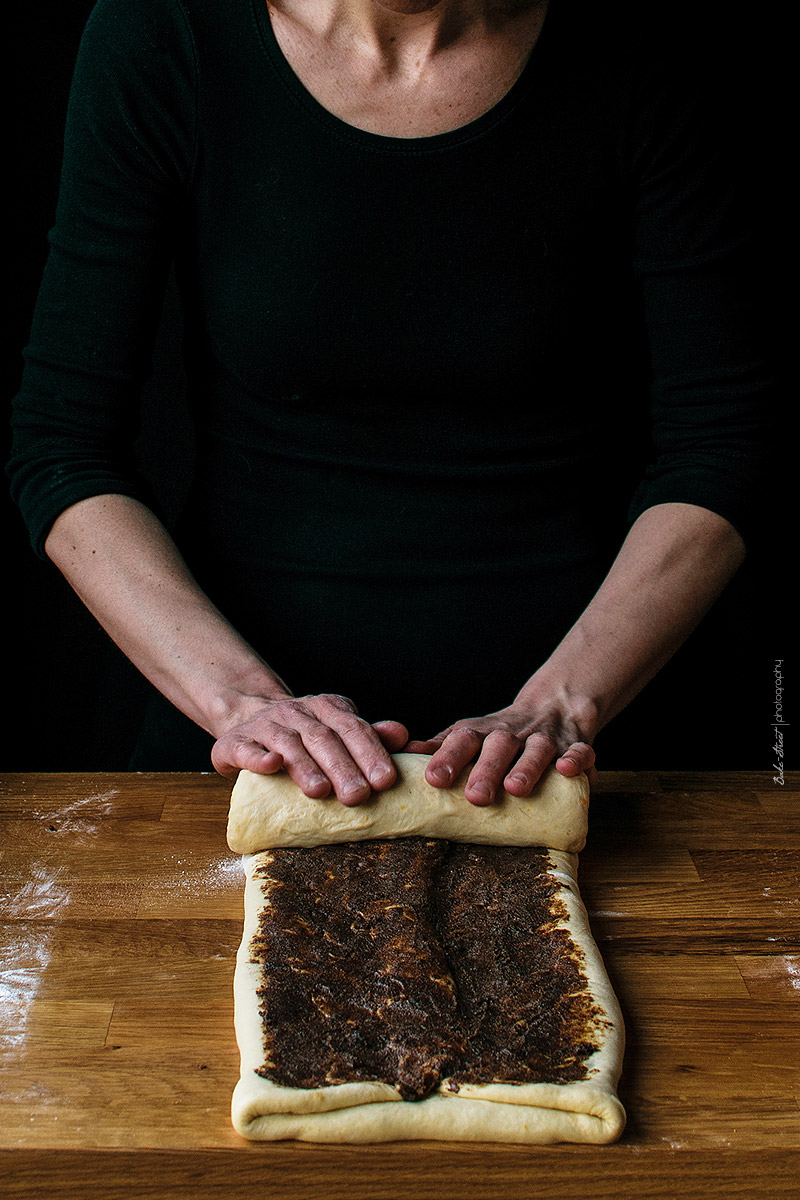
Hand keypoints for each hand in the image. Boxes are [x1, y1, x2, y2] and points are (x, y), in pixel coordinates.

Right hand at [211, 693, 407, 804]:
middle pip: (323, 738)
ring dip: (305, 767)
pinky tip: (271, 766)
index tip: (385, 781)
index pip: (353, 728)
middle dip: (343, 767)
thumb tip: (404, 736)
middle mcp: (296, 712)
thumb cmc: (304, 736)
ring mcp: (265, 725)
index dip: (370, 753)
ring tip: (321, 791)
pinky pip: (246, 749)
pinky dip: (259, 757)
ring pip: (288, 744)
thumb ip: (369, 736)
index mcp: (327, 708)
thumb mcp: (338, 731)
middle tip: (358, 796)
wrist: (248, 720)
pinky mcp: (235, 741)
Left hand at [406, 704, 595, 805]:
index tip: (433, 779)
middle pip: (498, 747)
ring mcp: (544, 739)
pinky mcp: (575, 745)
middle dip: (486, 770)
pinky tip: (567, 771)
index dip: (448, 758)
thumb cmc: (501, 734)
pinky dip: (576, 760)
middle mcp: (512, 734)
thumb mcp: (470, 735)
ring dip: (527, 767)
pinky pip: (580, 751)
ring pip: (537, 750)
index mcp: (483, 733)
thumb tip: (402, 754)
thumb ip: (441, 747)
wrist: (555, 705)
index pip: (462, 740)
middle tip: (475, 797)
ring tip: (516, 789)